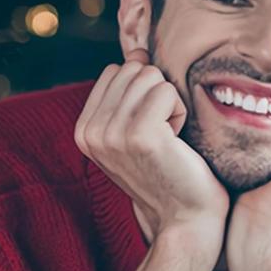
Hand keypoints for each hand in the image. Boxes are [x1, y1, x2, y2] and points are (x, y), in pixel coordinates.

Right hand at [74, 49, 228, 263]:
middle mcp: (90, 131)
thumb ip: (130, 94)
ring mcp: (111, 134)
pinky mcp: (140, 135)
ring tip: (171, 139)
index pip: (117, 71)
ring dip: (173, 104)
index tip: (153, 129)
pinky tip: (178, 140)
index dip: (145, 93)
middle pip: (134, 70)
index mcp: (84, 129)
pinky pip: (167, 91)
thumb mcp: (139, 129)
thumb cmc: (172, 169)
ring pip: (151, 77)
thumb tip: (138, 53)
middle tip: (165, 135)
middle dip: (160, 95)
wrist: (187, 216)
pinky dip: (182, 111)